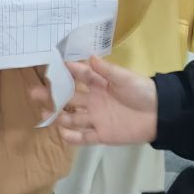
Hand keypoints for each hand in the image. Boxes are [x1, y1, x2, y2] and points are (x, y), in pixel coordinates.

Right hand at [28, 54, 157, 145]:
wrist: (159, 115)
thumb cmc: (142, 92)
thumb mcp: (125, 78)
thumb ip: (107, 70)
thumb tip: (89, 56)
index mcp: (99, 85)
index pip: (79, 77)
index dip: (66, 72)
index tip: (50, 67)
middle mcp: (94, 101)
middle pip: (69, 98)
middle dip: (53, 96)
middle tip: (34, 92)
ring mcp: (96, 118)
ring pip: (73, 118)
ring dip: (59, 116)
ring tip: (45, 114)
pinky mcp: (102, 134)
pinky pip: (85, 137)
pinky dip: (74, 137)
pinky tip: (63, 133)